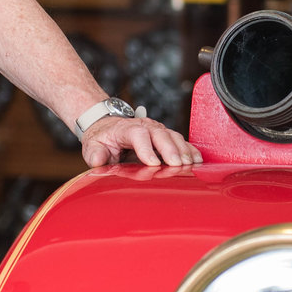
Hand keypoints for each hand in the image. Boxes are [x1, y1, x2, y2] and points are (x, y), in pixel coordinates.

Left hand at [81, 115, 201, 168]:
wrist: (109, 127)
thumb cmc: (103, 139)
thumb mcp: (93, 146)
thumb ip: (95, 153)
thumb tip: (97, 160)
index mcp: (126, 129)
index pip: (138, 134)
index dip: (146, 148)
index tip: (152, 163)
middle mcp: (145, 127)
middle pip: (160, 134)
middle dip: (170, 149)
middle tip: (177, 164)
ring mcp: (158, 131)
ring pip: (173, 137)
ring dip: (183, 150)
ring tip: (191, 164)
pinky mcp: (167, 137)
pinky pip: (182, 142)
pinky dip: (191, 150)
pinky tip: (198, 161)